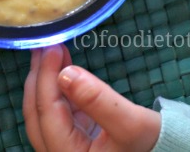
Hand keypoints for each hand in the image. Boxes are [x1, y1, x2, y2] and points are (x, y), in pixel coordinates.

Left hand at [23, 44, 160, 150]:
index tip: (52, 47)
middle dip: (39, 77)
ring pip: (44, 112)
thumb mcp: (131, 124)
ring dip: (47, 81)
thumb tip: (65, 72)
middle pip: (37, 113)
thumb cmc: (152, 146)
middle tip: (44, 46)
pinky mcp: (75, 138)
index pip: (46, 113)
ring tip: (52, 52)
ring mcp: (65, 147)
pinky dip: (59, 88)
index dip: (46, 77)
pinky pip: (58, 111)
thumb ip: (97, 100)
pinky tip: (64, 68)